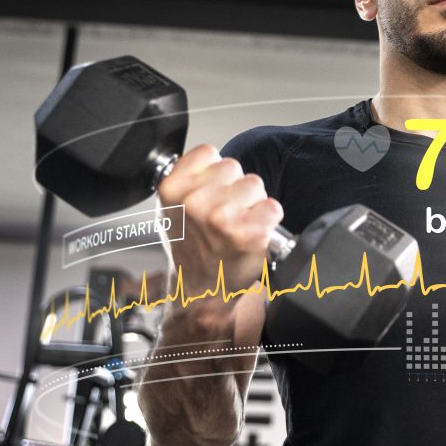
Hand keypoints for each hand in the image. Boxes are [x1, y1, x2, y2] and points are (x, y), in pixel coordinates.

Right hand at [156, 144, 282, 335]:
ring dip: (252, 203)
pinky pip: (273, 207)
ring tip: (237, 225)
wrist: (202, 293)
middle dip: (234, 188)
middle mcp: (196, 202)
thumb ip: (188, 179)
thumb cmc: (192, 251)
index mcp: (172, 190)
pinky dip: (269, 220)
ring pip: (255, 185)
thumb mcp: (173, 209)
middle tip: (224, 216)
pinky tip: (253, 234)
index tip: (211, 192)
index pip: (208, 152)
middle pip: (234, 167)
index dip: (215, 172)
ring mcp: (222, 218)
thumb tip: (212, 158)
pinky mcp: (250, 233)